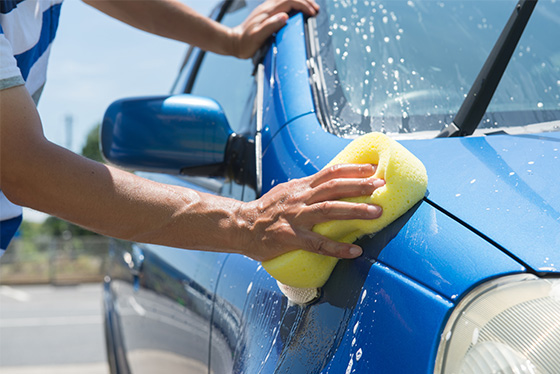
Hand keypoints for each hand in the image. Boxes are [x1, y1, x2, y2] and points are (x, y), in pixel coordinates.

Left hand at [229, 0, 319, 58]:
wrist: (233, 42)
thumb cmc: (245, 43)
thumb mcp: (258, 37)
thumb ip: (271, 26)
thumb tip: (285, 17)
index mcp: (268, 12)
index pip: (290, 1)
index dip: (303, 5)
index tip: (312, 13)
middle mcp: (267, 7)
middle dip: (305, 1)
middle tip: (316, 10)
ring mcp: (266, 9)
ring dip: (300, 2)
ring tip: (310, 8)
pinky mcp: (265, 13)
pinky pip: (282, 3)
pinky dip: (293, 4)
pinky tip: (297, 10)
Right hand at [237, 164, 384, 261]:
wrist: (241, 226)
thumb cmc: (267, 210)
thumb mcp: (288, 191)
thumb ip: (308, 188)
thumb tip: (332, 183)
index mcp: (301, 187)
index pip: (330, 172)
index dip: (352, 169)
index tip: (373, 168)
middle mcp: (300, 199)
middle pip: (334, 188)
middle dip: (360, 186)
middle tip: (382, 186)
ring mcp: (295, 218)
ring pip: (329, 211)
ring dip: (355, 210)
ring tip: (377, 213)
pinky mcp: (290, 238)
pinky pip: (317, 244)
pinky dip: (337, 248)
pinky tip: (354, 251)